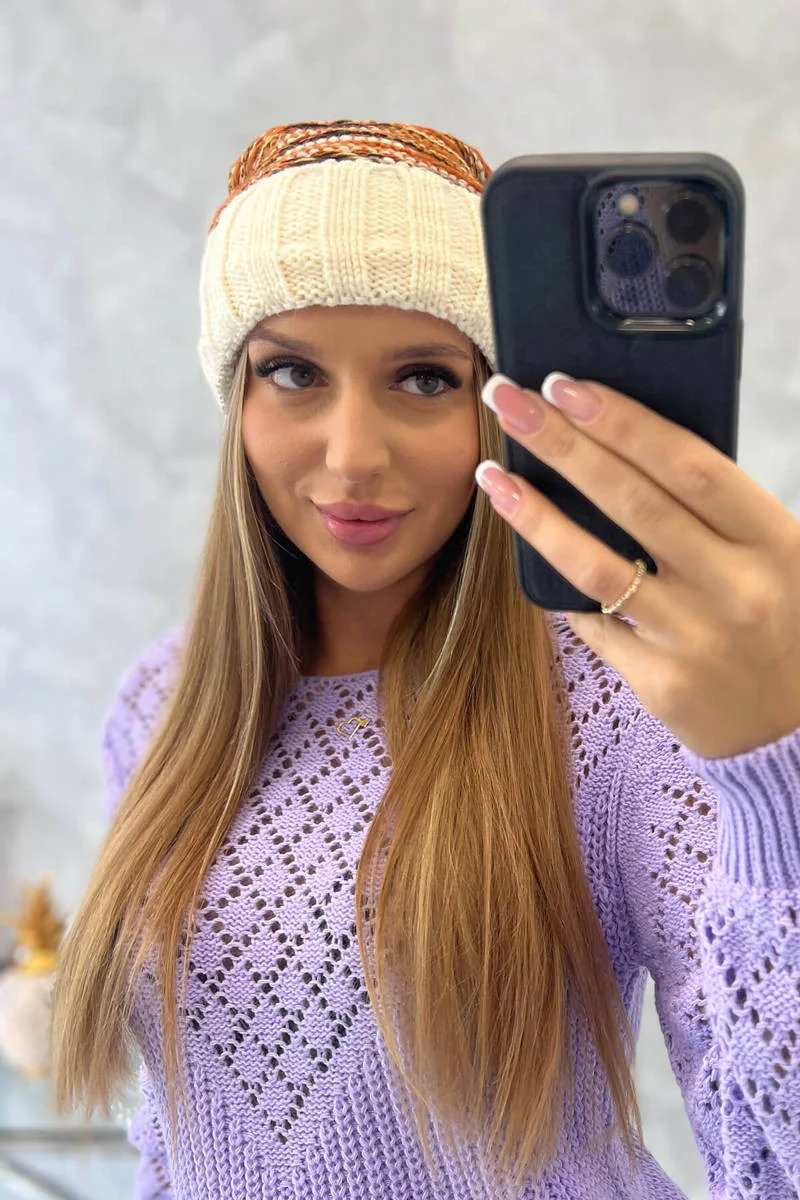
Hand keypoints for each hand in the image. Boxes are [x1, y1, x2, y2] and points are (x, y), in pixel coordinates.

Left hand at [475, 371, 799, 759]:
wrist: (799, 727)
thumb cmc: (782, 619)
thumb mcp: (776, 555)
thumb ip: (717, 510)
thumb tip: (623, 441)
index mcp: (775, 541)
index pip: (690, 466)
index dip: (624, 422)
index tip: (566, 384)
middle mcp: (736, 588)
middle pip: (633, 502)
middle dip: (563, 444)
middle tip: (508, 400)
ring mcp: (696, 639)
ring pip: (597, 566)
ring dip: (536, 515)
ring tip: (492, 475)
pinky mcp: (662, 683)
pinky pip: (594, 624)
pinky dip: (560, 586)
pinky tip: (527, 551)